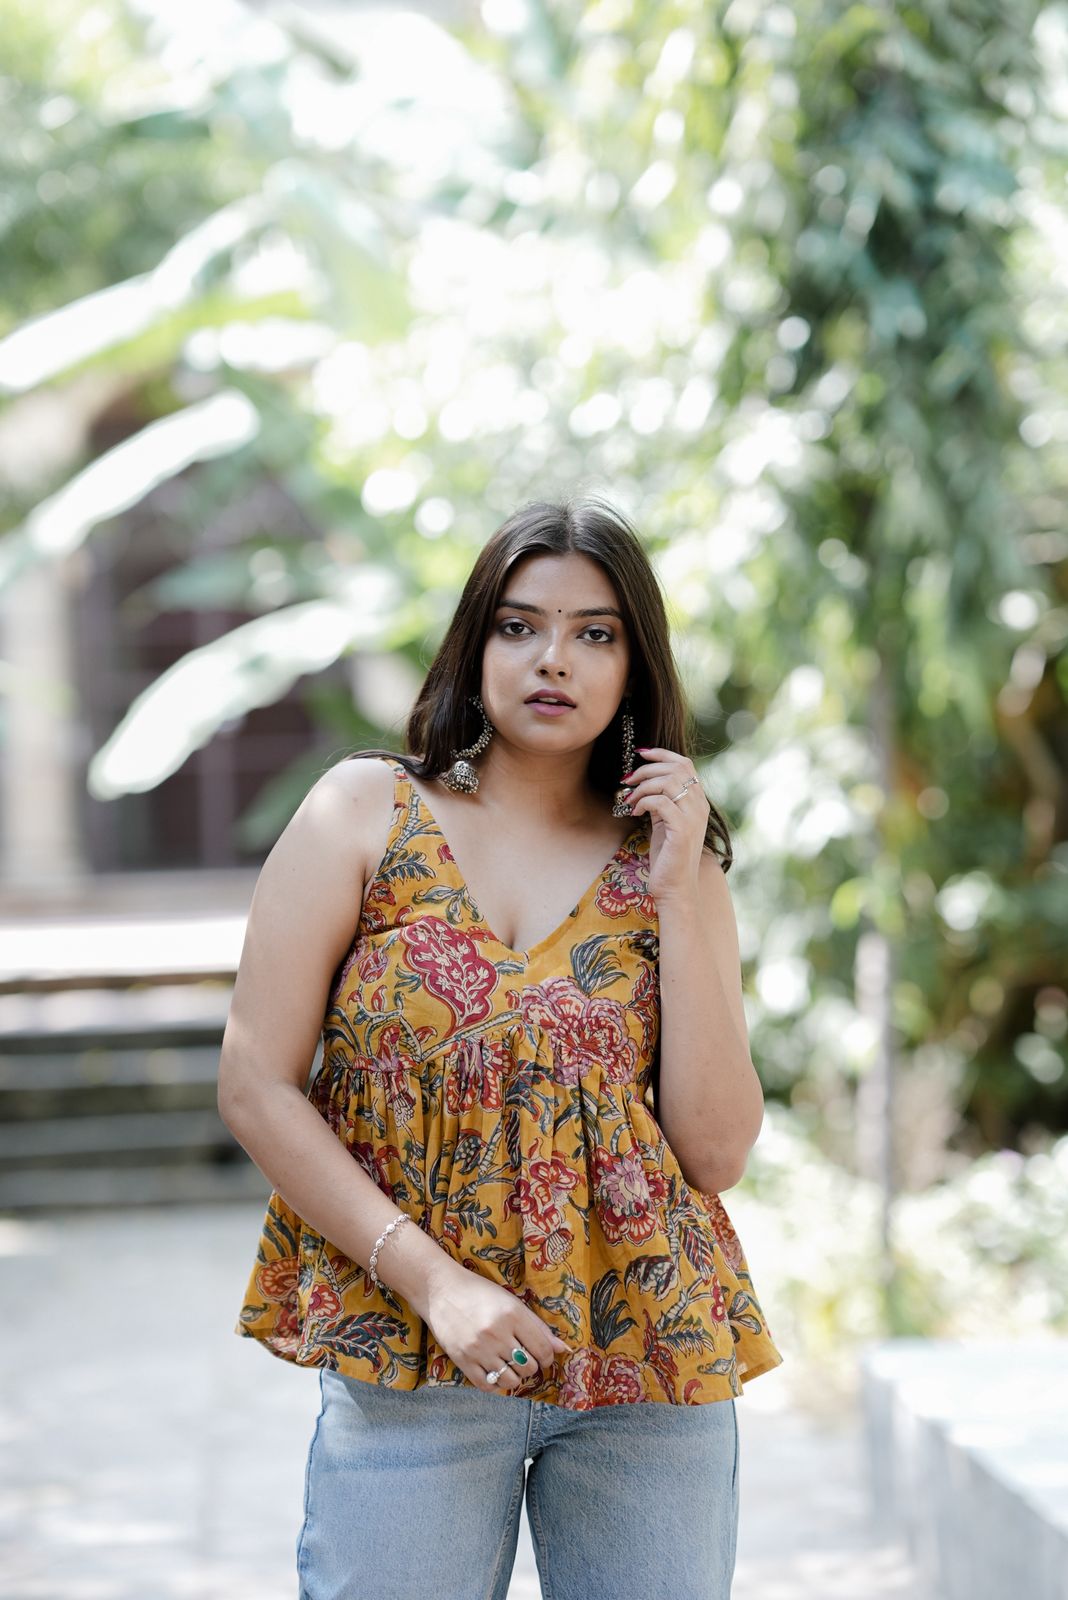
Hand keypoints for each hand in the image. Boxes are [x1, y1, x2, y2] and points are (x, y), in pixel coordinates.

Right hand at [424, 1265, 569, 1392]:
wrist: (441, 1290)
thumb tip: (563, 1349)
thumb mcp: (512, 1302)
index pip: (542, 1349)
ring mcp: (478, 1348)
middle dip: (531, 1366)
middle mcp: (497, 1333)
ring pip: (510, 1380)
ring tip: (510, 1366)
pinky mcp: (462, 1360)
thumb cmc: (480, 1293)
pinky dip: (495, 1384)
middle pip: (528, 1367)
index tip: (544, 1356)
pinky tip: (495, 1372)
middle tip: (524, 1358)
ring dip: (515, 1377)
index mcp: (512, 1314)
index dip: (548, 1357)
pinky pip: (487, 1386)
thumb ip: (537, 1326)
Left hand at [620, 745, 709, 900]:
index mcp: (698, 801)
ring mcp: (693, 817)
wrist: (675, 887)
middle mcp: (699, 806)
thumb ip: (662, 800)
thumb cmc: (667, 856)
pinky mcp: (682, 830)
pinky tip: (634, 813)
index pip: (685, 764)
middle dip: (646, 769)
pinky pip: (660, 802)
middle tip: (627, 780)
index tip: (640, 753)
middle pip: (675, 768)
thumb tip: (645, 781)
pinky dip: (643, 802)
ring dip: (642, 786)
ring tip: (629, 800)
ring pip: (667, 782)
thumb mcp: (664, 822)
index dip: (662, 754)